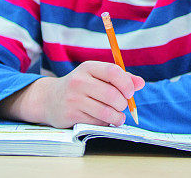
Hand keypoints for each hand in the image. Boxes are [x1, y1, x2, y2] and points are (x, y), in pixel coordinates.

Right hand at [0, 61, 144, 127]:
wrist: (50, 99)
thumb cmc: (81, 87)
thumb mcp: (98, 76)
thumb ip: (121, 78)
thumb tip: (141, 83)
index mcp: (89, 67)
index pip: (113, 72)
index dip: (127, 83)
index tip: (130, 92)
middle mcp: (79, 81)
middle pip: (112, 94)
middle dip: (122, 104)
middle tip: (122, 106)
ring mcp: (73, 99)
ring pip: (105, 111)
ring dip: (117, 117)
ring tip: (118, 117)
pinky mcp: (70, 115)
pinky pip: (96, 122)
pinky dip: (105, 123)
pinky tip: (104, 120)